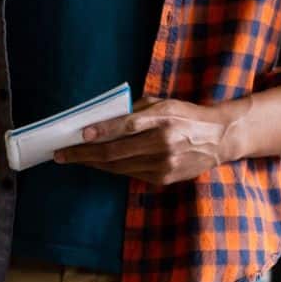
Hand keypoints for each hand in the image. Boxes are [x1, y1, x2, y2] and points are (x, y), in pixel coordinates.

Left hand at [56, 97, 245, 186]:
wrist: (219, 138)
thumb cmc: (185, 115)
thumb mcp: (164, 103)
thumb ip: (136, 109)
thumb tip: (102, 118)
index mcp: (163, 118)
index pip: (127, 125)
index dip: (102, 131)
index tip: (80, 134)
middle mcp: (163, 142)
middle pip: (115, 151)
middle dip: (83, 153)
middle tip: (61, 154)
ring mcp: (163, 163)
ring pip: (118, 166)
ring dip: (92, 163)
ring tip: (72, 159)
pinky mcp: (163, 178)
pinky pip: (129, 174)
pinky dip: (110, 168)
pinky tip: (95, 163)